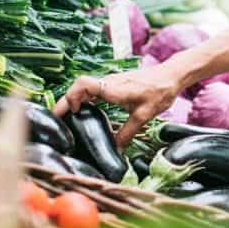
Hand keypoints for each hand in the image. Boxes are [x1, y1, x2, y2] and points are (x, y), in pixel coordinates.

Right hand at [54, 63, 184, 146]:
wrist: (171, 75)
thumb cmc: (159, 92)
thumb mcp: (144, 116)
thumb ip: (127, 133)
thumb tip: (116, 152)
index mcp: (114, 88)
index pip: (84, 84)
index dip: (72, 96)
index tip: (72, 112)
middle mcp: (109, 82)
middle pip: (78, 86)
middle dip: (65, 101)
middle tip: (57, 119)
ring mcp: (110, 81)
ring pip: (84, 87)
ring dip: (73, 99)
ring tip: (66, 117)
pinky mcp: (113, 82)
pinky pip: (92, 88)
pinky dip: (83, 98)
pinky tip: (84, 111)